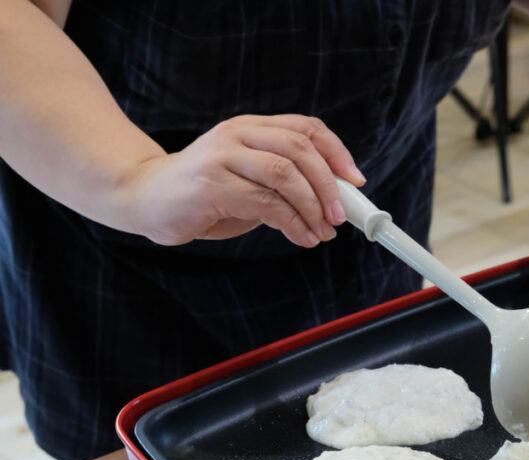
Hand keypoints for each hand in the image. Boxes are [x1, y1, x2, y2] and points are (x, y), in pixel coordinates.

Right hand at [119, 115, 363, 247]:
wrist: (145, 199)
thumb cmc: (205, 194)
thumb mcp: (251, 182)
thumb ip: (285, 185)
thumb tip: (333, 204)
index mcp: (251, 127)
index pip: (306, 128)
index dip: (337, 153)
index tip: (356, 182)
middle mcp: (238, 134)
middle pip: (301, 149)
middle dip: (330, 186)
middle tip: (340, 216)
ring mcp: (222, 156)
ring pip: (286, 174)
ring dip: (313, 208)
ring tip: (322, 232)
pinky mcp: (211, 183)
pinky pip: (266, 202)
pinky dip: (292, 223)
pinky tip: (301, 237)